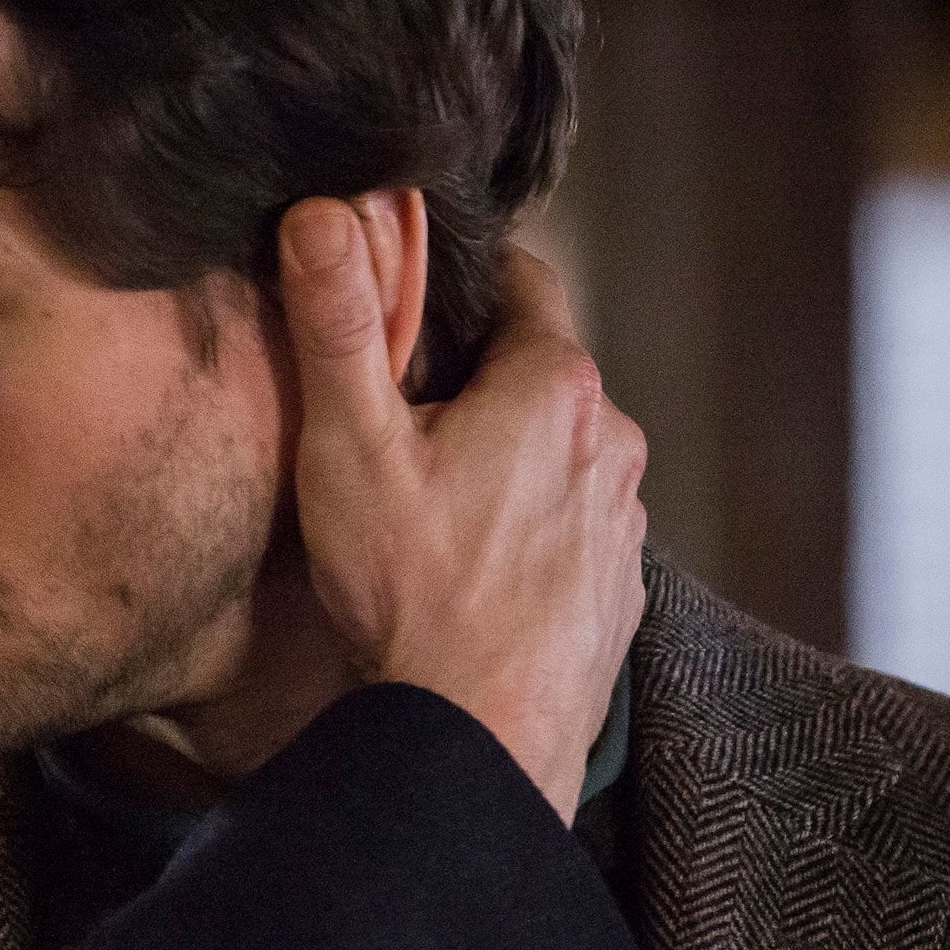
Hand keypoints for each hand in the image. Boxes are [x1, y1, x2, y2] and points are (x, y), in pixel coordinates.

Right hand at [276, 199, 647, 822]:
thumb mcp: (351, 443)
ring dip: (505, 456)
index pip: (524, 280)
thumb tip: (323, 211)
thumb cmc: (410, 588)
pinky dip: (527, 526)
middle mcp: (615, 441)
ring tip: (425, 501)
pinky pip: (571, 524)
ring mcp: (625, 520)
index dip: (460, 277)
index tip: (406, 294)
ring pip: (559, 451)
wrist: (476, 737)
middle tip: (392, 413)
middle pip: (538, 370)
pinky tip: (466, 566)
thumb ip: (338, 322)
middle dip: (473, 375)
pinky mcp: (618, 588)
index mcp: (555, 387)